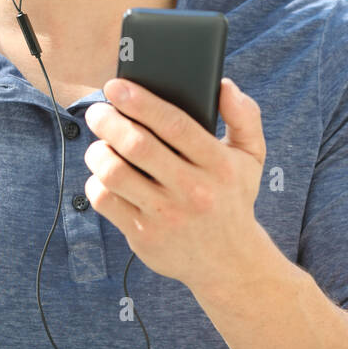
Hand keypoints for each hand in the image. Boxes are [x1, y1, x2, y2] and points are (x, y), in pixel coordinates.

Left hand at [83, 77, 267, 289]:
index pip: (175, 124)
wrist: (229, 262)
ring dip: (97, 152)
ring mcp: (167, 215)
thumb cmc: (233, 197)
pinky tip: (102, 176)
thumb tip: (225, 85)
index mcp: (218, 164)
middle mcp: (193, 190)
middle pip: (138, 146)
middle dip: (109, 121)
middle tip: (97, 112)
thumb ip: (245, 116)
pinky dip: (96, 183)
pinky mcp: (144, 236)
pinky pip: (106, 202)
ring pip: (115, 173)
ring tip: (99, 145)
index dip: (141, 101)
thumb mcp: (252, 156)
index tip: (117, 86)